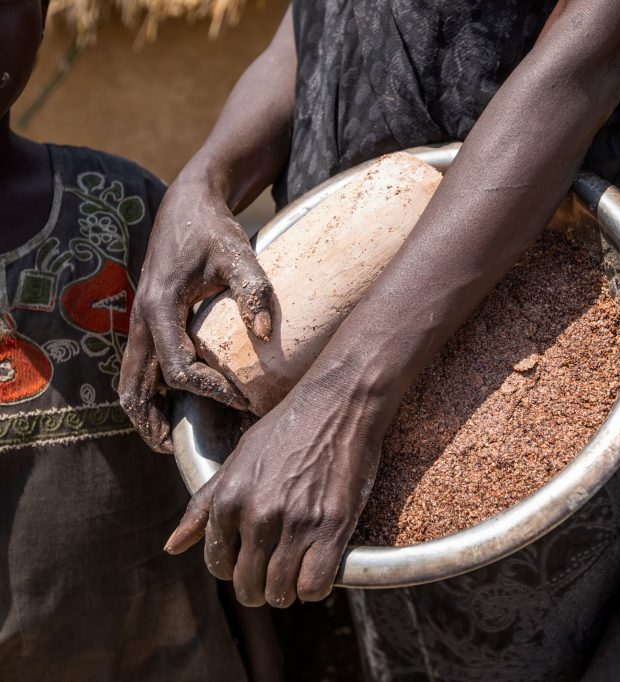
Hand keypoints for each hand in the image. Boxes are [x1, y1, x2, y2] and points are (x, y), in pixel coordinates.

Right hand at [119, 172, 273, 451]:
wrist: (189, 204)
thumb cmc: (215, 229)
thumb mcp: (238, 253)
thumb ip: (254, 290)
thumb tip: (265, 332)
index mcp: (161, 305)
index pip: (179, 367)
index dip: (209, 389)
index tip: (241, 399)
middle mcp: (143, 317)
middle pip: (135, 383)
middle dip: (151, 418)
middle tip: (172, 447)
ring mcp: (141, 319)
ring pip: (131, 377)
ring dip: (144, 409)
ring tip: (163, 438)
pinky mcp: (148, 319)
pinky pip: (140, 364)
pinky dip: (148, 389)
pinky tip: (168, 406)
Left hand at [163, 379, 382, 606]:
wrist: (338, 404)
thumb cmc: (288, 428)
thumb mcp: (237, 460)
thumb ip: (203, 505)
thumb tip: (172, 546)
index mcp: (229, 500)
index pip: (218, 563)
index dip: (235, 567)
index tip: (252, 559)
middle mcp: (257, 515)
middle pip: (248, 585)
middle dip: (259, 586)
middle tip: (275, 572)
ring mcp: (296, 523)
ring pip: (280, 591)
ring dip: (286, 591)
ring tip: (296, 573)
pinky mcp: (332, 527)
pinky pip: (314, 585)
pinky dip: (314, 588)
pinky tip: (318, 570)